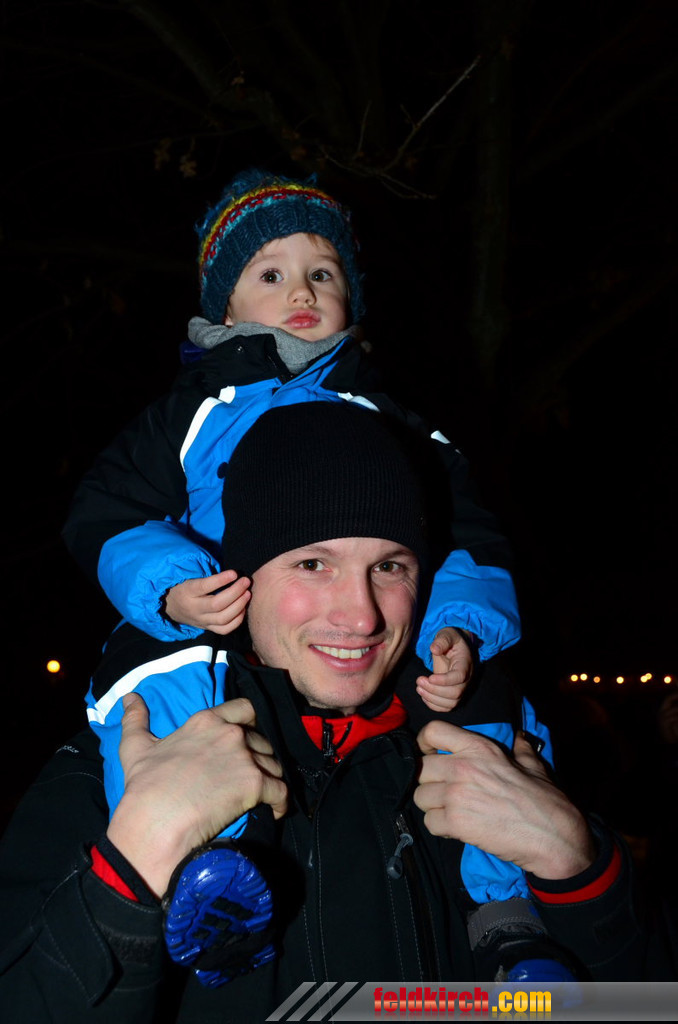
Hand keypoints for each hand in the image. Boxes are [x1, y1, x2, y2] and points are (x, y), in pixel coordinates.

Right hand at [107, 693, 287, 896]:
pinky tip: (275, 811)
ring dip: (269, 778)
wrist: (155, 818)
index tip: (249, 737)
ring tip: (261, 795)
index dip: (250, 723)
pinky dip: (281, 802)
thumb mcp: (136, 746)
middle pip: (261, 739)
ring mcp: (244, 758)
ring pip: (273, 764)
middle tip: (249, 774)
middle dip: (259, 755)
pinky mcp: (255, 784)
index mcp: (206, 721)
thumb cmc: (145, 784)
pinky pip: (280, 791)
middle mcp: (230, 734)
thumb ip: (135, 719)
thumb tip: (129, 697)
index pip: (244, 708)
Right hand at [164, 569, 250, 633]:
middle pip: (217, 605)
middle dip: (235, 592)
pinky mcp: (208, 628)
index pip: (204, 587)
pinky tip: (243, 608)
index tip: (234, 573)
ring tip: (248, 593)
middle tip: (246, 581)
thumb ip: (206, 574)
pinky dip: (237, 620)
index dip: (221, 580)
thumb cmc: (184, 587)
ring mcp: (201, 621)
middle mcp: (194, 609)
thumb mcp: (188, 577)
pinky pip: (224, 629)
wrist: (170, 607)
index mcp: (187, 592)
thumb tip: (230, 572)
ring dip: (239, 606)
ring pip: (223, 619)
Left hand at [415, 627, 473, 711]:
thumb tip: (434, 648)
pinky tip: (423, 695)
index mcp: (465, 664)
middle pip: (455, 693)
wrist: (455, 648)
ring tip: (419, 688)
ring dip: (432, 699)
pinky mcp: (454, 695)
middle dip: (434, 690)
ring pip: (451, 703)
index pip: (459, 677)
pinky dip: (433, 705)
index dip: (445, 680)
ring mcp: (461, 689)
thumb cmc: (451, 641)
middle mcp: (466, 679)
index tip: (429, 677)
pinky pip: (447, 707)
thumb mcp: (447, 634)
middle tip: (419, 680)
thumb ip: (441, 640)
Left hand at [415, 721, 594, 879]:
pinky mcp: (455, 823)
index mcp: (479, 748)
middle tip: (445, 792)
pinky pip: (429, 822)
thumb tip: (520, 737)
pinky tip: (457, 828)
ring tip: (451, 812)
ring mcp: (456, 795)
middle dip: (430, 782)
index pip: (433, 732)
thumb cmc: (545, 800)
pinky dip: (440, 827)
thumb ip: (520, 748)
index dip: (425, 743)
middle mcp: (462, 767)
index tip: (430, 754)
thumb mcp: (533, 765)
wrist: (553, 836)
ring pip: (420, 797)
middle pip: (421, 769)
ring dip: (433, 806)